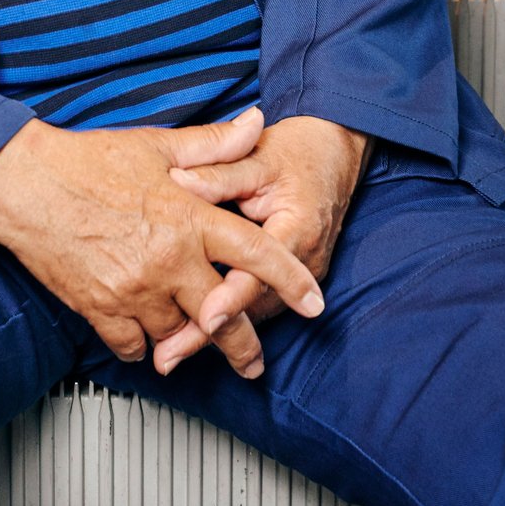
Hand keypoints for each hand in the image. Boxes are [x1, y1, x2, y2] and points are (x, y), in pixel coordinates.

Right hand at [0, 108, 325, 380]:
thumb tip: (257, 123)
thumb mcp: (157, 144)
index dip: (292, 282)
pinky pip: (135, 347)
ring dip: (185, 338)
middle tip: (253, 361)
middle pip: (224, 317)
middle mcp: (168, 260)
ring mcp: (134, 290)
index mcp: (189, 218)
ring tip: (187, 336)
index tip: (314, 304)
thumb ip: (214, 143)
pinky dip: (143, 344)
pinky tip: (143, 331)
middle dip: (244, 345)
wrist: (23, 183)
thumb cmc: (87, 160)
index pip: (258, 255)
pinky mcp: (101, 310)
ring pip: (179, 335)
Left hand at [157, 116, 371, 376]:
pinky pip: (256, 303)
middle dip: (211, 333)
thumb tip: (176, 181)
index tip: (203, 316)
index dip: (230, 297)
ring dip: (216, 334)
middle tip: (168, 353)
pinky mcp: (290, 280)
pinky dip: (227, 316)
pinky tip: (192, 331)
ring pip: (254, 312)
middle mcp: (304, 261)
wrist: (336, 152)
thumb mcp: (257, 157)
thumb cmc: (297, 152)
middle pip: (253, 306)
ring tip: (170, 353)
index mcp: (297, 230)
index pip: (260, 272)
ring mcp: (300, 275)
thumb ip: (218, 174)